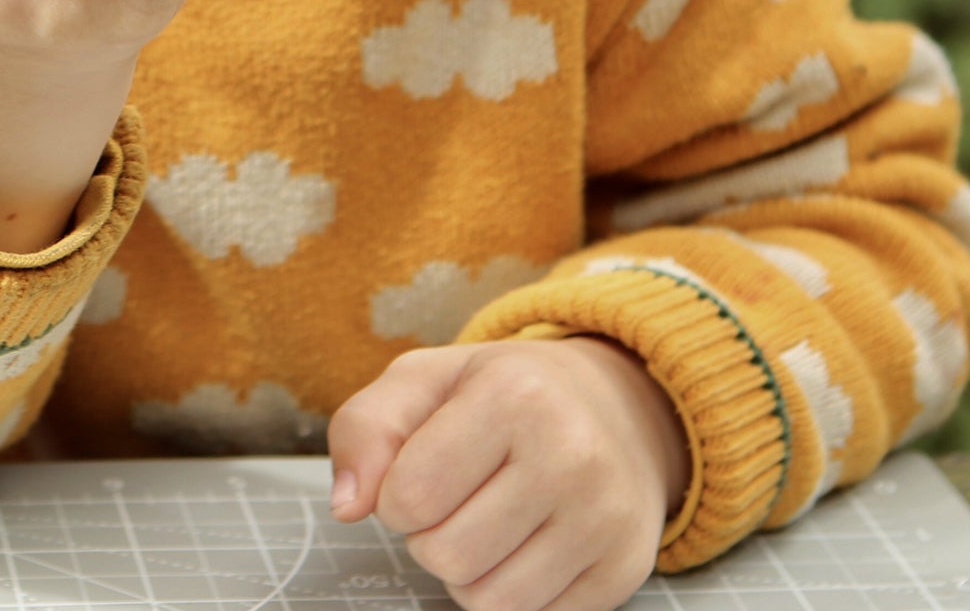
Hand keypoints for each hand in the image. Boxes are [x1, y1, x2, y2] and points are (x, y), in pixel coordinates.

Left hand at [327, 338, 690, 610]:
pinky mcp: (623, 570)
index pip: (410, 496)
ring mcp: (605, 516)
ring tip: (490, 521)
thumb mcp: (425, 380)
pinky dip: (513, 592)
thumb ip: (366, 429)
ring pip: (488, 602)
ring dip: (468, 573)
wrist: (616, 408)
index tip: (421, 469)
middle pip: (445, 556)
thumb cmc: (503, 394)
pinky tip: (529, 544)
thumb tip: (346, 506)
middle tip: (459, 496)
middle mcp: (571, 453)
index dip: (395, 495)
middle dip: (430, 536)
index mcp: (514, 394)